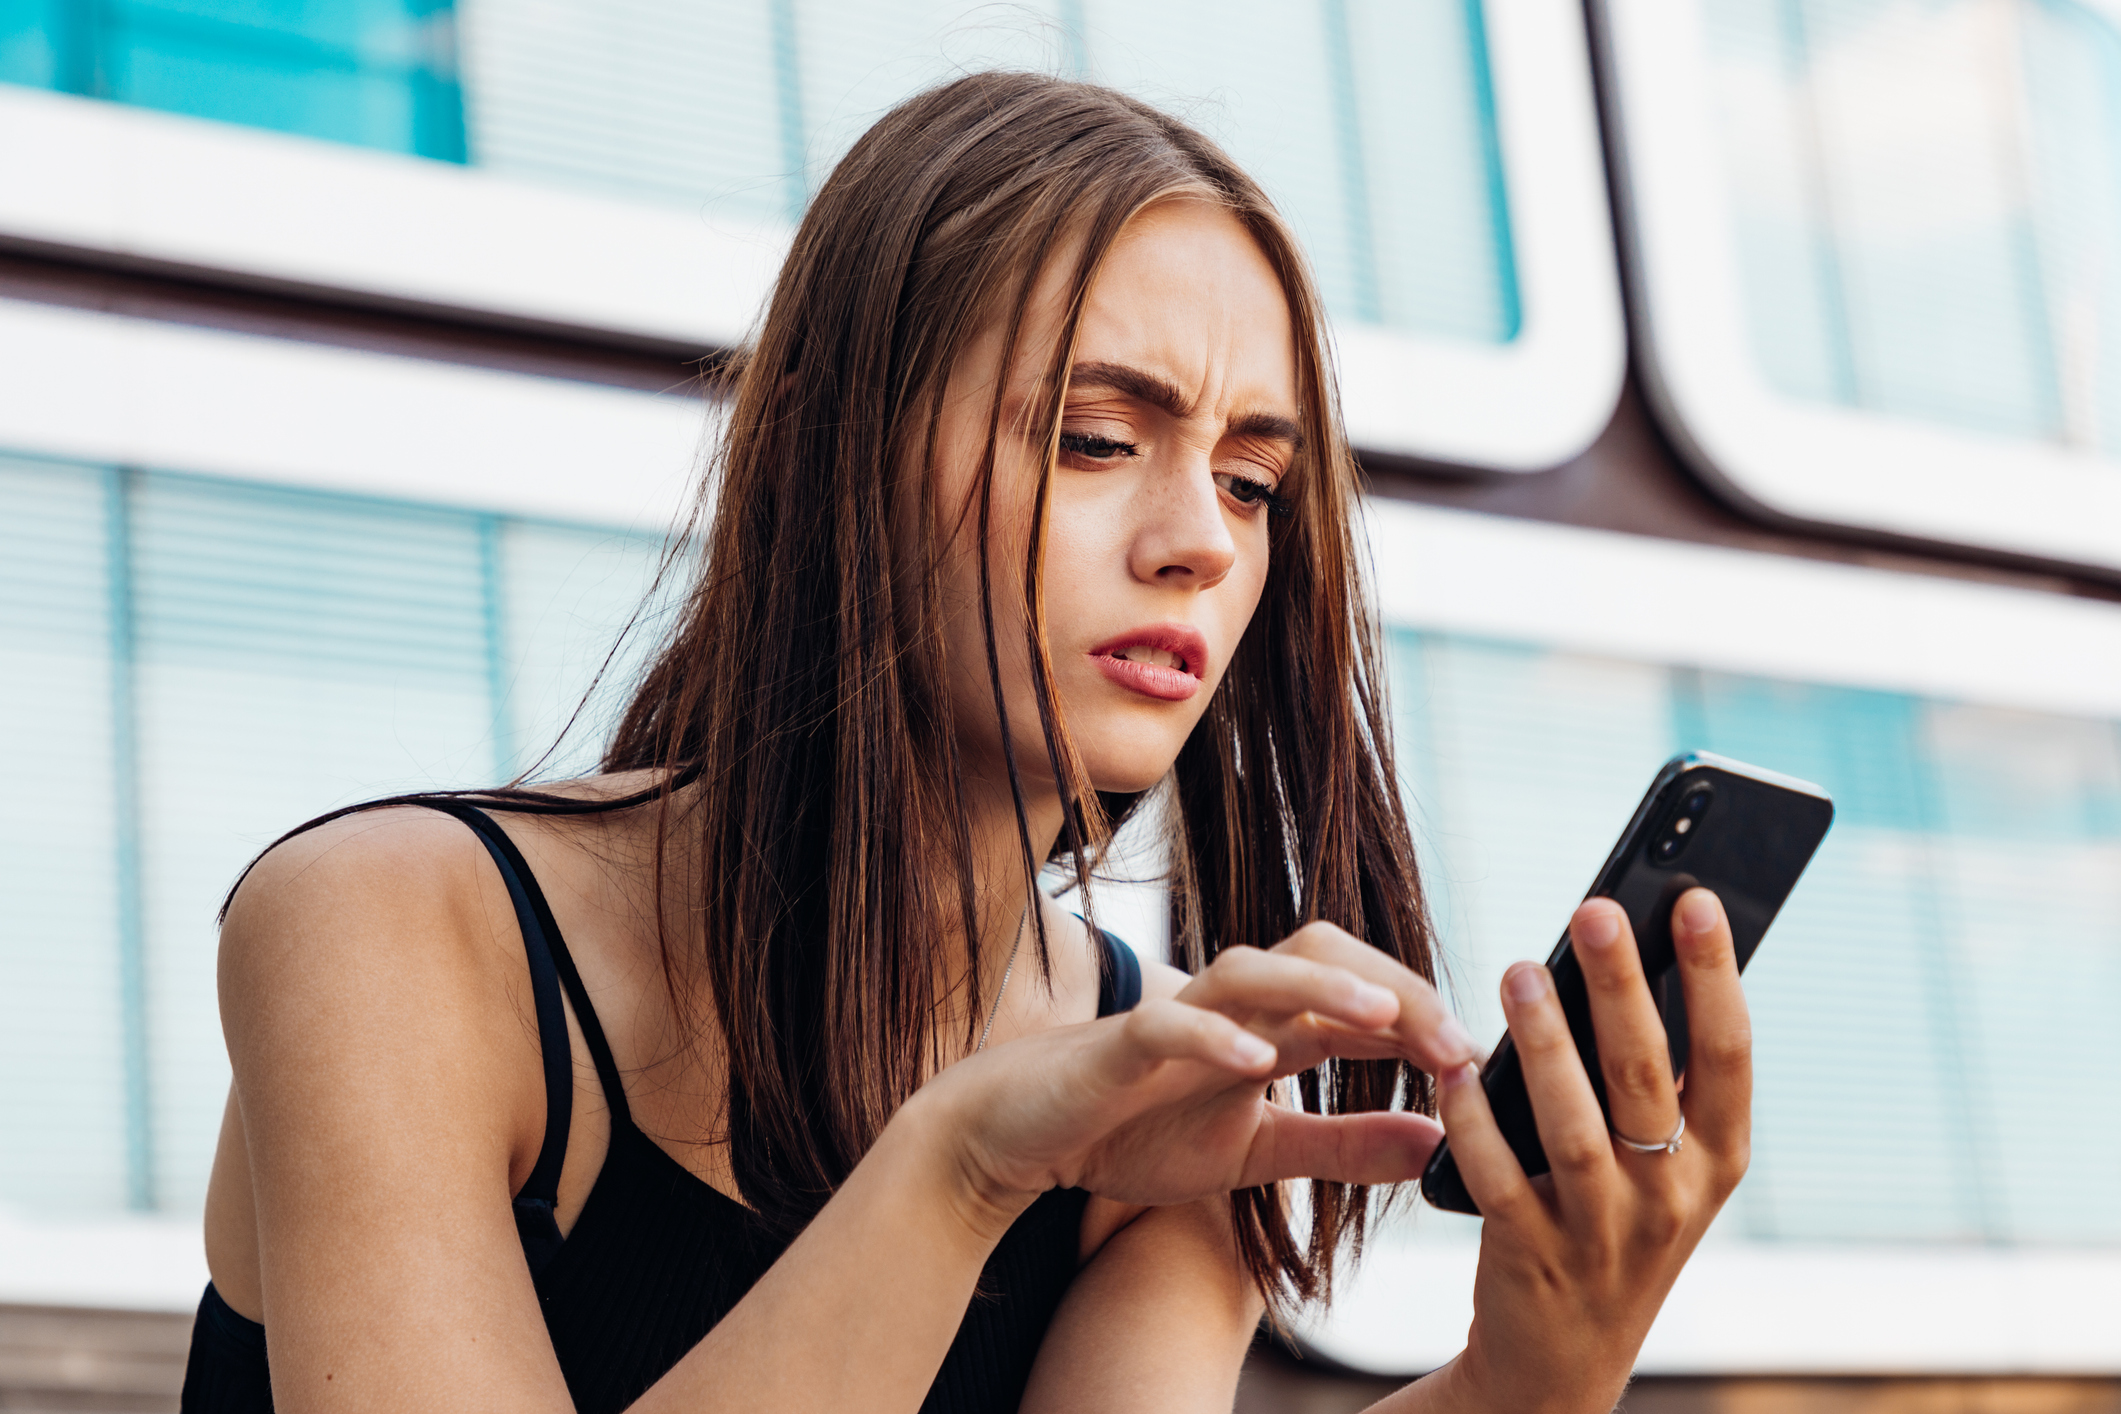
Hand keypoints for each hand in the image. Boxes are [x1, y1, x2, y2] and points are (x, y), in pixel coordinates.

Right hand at [912, 922, 1476, 1229]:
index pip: (1359, 993)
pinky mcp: (1119, 1045)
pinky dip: (1214, 1035)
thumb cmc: (1135, 1128)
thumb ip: (1343, 1146)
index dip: (1422, 1015)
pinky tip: (1257, 1064)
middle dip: (1391, 986)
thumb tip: (1437, 1144)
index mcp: (1268, 1025)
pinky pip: (1169, 1023)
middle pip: (1320, 952)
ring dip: (1320, 986)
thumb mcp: (1257, 1152)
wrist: (1022, 1132)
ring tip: (1379, 1018)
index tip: (1476, 1061)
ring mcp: (1175, 1015)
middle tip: (1452, 1043)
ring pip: (1252, 969)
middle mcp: (1231, 1006)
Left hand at [1434, 889, 1749, 1413]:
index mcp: (1719, 1158)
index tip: (1694, 898)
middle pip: (1649, 1076)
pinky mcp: (1531, 1254)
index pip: (1731, 1054)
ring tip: (1519, 970)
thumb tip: (1631, 948)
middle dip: (1622, 987)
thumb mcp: (1663, 1162)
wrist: (1562, 1357)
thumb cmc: (1613, 1219)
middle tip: (1595, 909)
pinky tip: (1455, 1072)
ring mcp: (1604, 1231)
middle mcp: (1673, 1196)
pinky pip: (1500, 1179)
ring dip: (1545, 1045)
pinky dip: (1476, 1123)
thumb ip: (1659, 1077)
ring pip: (1575, 1127)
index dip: (1715, 975)